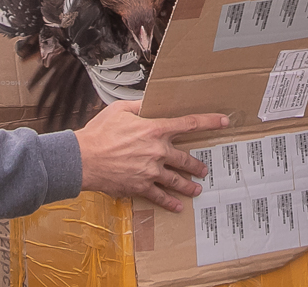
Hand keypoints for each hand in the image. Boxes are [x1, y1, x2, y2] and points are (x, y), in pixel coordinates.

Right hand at [73, 100, 229, 212]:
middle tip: (204, 169)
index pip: (189, 124)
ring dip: (188, 185)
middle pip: (185, 159)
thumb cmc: (99, 132)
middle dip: (197, 165)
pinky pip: (160, 197)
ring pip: (176, 180)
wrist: (82, 158)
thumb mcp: (119, 109)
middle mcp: (157, 151)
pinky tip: (177, 206)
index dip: (209, 121)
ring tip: (196, 189)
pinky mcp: (140, 186)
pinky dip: (170, 202)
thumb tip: (149, 101)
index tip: (224, 121)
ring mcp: (150, 171)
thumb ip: (139, 105)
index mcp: (154, 129)